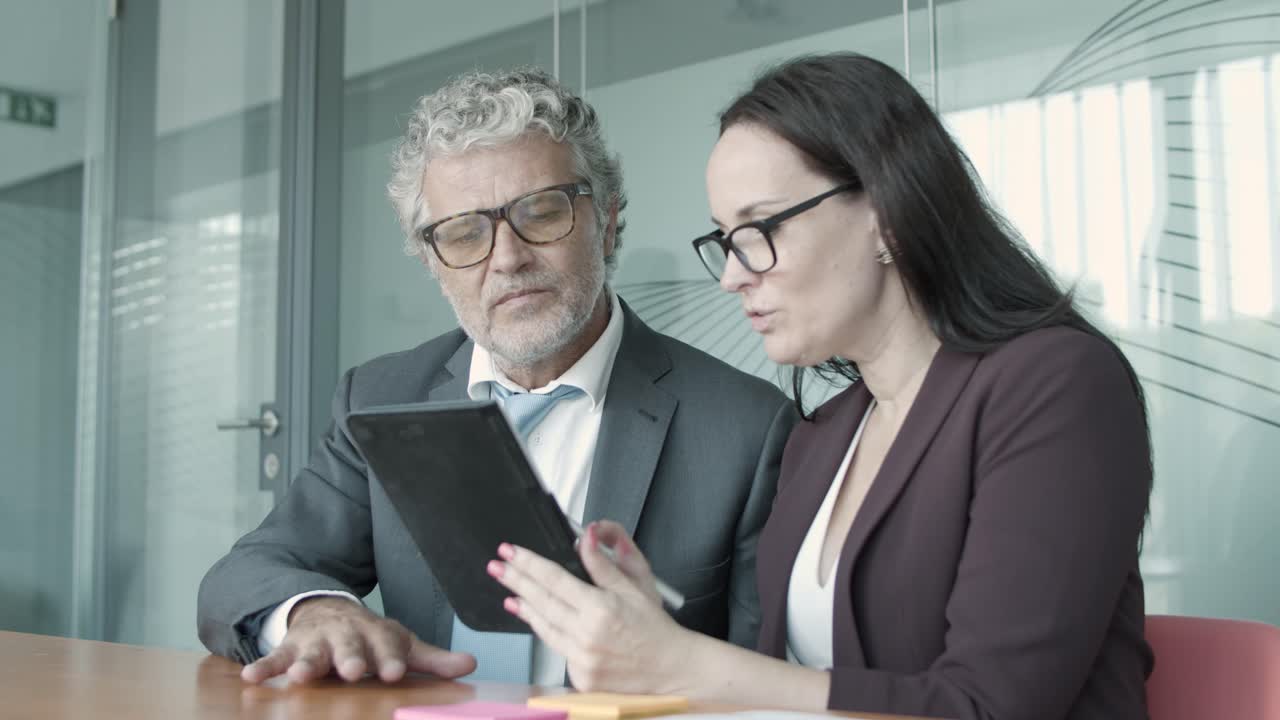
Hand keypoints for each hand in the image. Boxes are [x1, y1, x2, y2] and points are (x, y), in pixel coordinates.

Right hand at [240, 596, 476, 684]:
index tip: (393, 673)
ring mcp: (316, 642)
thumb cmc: (370, 638)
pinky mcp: (290, 649)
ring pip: (312, 655)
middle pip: (349, 648)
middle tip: (354, 671)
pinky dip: (264, 667)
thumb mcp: (401, 644)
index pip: (386, 649)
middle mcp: (346, 636)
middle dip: (351, 659)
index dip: (390, 659)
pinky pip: (275, 659)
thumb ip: (433, 660)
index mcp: (377, 635)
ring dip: (308, 664)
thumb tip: (472, 665)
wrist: (328, 611)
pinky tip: (250, 679)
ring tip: (301, 677)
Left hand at [490, 521, 694, 693]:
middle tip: (497, 567)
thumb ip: (603, 565)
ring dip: (524, 607)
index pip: (553, 579)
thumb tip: (585, 539)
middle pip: (541, 602)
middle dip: (515, 581)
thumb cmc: (655, 629)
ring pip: (543, 627)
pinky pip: (556, 648)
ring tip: (509, 593)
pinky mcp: (580, 677)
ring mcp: (581, 659)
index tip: (511, 552)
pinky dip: (546, 632)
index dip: (528, 564)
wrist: (671, 668)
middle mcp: (587, 635)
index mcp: (600, 608)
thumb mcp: (634, 587)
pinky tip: (536, 620)